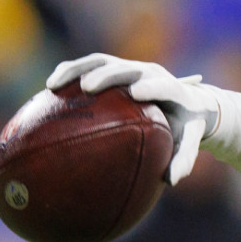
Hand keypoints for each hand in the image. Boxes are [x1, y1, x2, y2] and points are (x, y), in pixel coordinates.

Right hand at [47, 53, 219, 185]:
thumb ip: (183, 159)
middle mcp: (152, 74)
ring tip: (55, 84)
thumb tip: (171, 180)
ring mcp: (133, 69)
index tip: (135, 93)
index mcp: (175, 91)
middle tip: (89, 87)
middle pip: (129, 68)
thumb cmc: (185, 126)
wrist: (187, 102)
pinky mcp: (117, 67)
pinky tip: (51, 86)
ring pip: (103, 61)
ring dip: (79, 69)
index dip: (152, 87)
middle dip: (109, 75)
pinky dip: (71, 71)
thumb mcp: (189, 142)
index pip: (165, 86)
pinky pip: (91, 65)